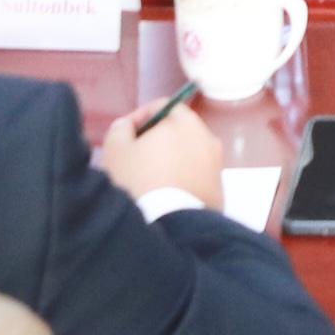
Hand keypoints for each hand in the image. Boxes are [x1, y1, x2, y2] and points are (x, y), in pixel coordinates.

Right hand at [99, 98, 226, 210]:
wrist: (170, 228)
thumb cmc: (140, 181)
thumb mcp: (116, 151)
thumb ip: (120, 129)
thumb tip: (127, 127)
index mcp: (185, 122)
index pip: (161, 107)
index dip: (139, 118)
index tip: (124, 136)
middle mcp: (207, 138)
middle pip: (178, 131)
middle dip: (156, 140)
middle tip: (134, 157)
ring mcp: (216, 166)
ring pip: (188, 155)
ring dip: (170, 161)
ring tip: (148, 179)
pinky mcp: (219, 191)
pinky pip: (196, 177)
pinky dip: (182, 180)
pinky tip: (164, 195)